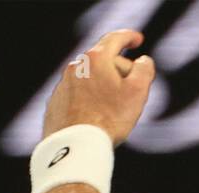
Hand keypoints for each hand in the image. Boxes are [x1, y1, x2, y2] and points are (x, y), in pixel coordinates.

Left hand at [42, 29, 155, 145]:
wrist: (74, 149)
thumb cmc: (109, 120)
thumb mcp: (138, 92)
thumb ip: (144, 70)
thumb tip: (142, 62)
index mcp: (96, 59)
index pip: (115, 39)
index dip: (129, 37)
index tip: (137, 40)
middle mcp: (75, 68)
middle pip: (102, 61)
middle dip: (118, 69)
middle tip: (131, 87)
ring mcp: (62, 86)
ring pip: (88, 80)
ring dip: (101, 87)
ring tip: (112, 108)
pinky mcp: (54, 105)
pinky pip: (75, 96)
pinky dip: (86, 101)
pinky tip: (94, 118)